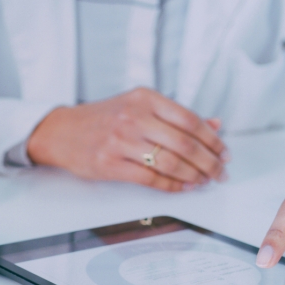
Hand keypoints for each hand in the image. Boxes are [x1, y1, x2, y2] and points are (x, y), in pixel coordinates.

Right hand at [26, 88, 228, 190]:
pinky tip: (182, 187)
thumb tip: (214, 125)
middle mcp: (133, 117)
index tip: (223, 152)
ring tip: (204, 181)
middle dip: (208, 162)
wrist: (60, 131)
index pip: (189, 119)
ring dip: (194, 176)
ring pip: (170, 163)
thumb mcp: (138, 106)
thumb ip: (175, 116)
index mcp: (144, 98)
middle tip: (219, 172)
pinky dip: (172, 186)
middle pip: (184, 143)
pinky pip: (151, 179)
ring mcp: (120, 141)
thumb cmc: (102, 119)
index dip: (212, 139)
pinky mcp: (110, 164)